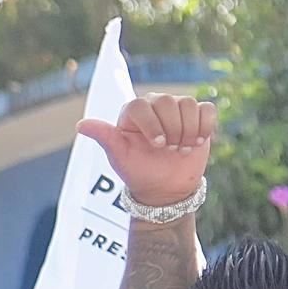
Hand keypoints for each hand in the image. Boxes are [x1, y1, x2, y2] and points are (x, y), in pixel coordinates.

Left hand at [79, 92, 217, 211]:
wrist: (164, 186)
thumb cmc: (138, 171)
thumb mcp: (119, 157)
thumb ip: (104, 137)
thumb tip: (80, 125)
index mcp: (133, 111)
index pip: (142, 105)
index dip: (152, 125)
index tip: (158, 146)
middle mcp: (155, 104)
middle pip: (168, 102)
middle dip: (172, 130)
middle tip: (169, 150)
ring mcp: (178, 108)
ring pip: (189, 104)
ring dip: (188, 131)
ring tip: (181, 149)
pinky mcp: (198, 115)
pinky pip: (207, 110)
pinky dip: (205, 126)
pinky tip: (198, 142)